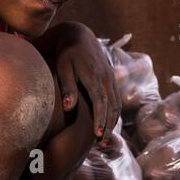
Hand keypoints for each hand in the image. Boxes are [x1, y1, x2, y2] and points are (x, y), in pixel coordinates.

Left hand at [51, 23, 118, 139]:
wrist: (78, 35)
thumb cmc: (66, 53)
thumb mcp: (63, 67)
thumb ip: (67, 86)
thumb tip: (68, 107)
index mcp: (95, 77)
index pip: (101, 103)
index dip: (99, 120)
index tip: (96, 135)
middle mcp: (106, 79)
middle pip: (112, 107)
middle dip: (107, 126)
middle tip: (101, 144)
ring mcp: (111, 79)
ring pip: (116, 105)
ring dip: (112, 123)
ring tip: (104, 139)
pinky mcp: (111, 79)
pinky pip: (116, 100)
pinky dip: (114, 114)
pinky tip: (107, 125)